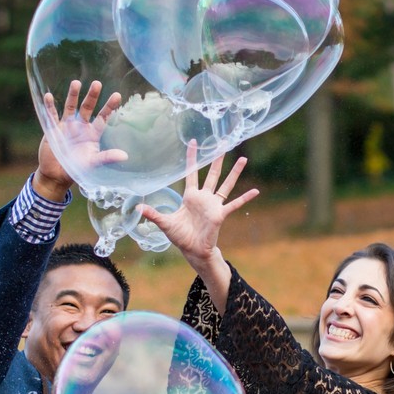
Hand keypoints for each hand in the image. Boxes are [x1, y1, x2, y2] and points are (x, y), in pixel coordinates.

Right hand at [33, 80, 126, 201]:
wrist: (57, 175)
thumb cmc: (77, 169)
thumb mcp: (93, 163)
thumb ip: (107, 157)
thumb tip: (125, 156)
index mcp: (92, 133)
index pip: (103, 117)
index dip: (110, 107)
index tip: (117, 95)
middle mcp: (80, 126)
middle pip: (88, 107)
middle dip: (92, 96)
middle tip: (97, 84)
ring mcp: (66, 125)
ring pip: (70, 107)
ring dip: (73, 95)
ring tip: (76, 83)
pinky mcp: (53, 128)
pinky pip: (51, 115)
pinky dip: (49, 106)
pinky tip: (48, 96)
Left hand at [138, 143, 258, 312]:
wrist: (192, 251)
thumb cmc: (180, 237)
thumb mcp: (165, 223)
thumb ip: (153, 214)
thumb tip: (137, 209)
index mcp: (190, 196)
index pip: (191, 173)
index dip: (193, 158)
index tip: (194, 142)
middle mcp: (204, 197)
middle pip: (212, 173)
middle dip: (216, 158)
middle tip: (222, 142)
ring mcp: (214, 205)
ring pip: (226, 184)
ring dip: (235, 172)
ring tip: (243, 158)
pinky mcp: (220, 214)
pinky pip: (234, 204)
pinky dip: (245, 198)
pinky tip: (255, 191)